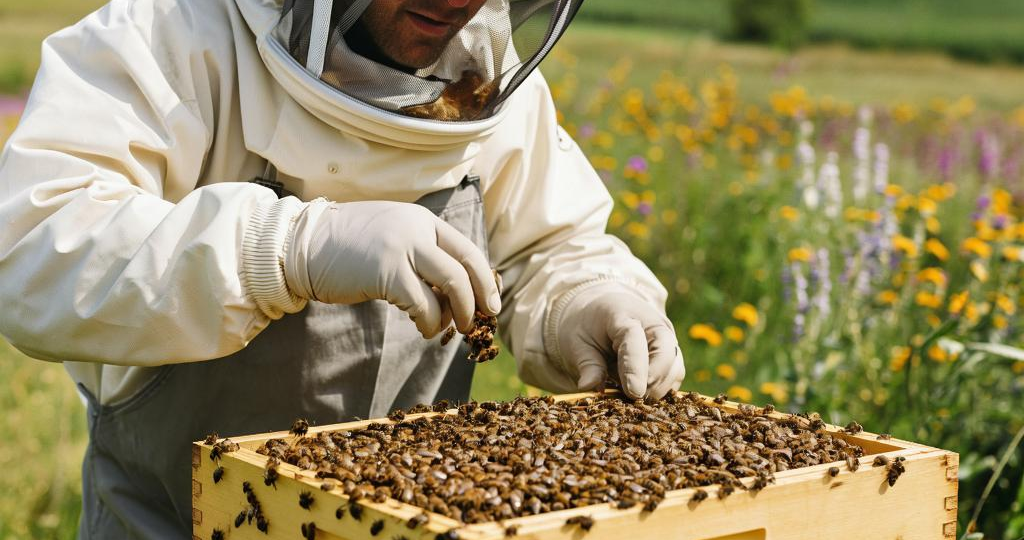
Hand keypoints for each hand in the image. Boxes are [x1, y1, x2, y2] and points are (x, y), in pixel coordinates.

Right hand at [284, 201, 499, 337]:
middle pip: (466, 268)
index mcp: (422, 220)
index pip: (468, 250)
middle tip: (477, 323)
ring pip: (452, 286)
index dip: (485, 280)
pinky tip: (422, 328)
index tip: (492, 304)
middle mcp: (417, 229)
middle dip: (478, 300)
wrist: (301, 245)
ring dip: (455, 315)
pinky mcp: (386, 272)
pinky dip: (429, 323)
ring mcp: (402, 248)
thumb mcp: (391, 238)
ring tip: (444, 328)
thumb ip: (421, 254)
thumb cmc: (346, 249)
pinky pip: (424, 305)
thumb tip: (455, 291)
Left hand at [554, 284, 684, 399]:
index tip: (635, 393)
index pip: (635, 340)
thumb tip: (588, 388)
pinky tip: (640, 394)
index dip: (636, 368)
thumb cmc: (587, 329)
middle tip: (632, 399)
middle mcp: (652, 323)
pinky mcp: (672, 354)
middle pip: (666, 353)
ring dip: (657, 388)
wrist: (600, 315)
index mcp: (623, 314)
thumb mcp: (577, 343)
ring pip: (675, 368)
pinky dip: (661, 390)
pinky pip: (674, 376)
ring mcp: (666, 338)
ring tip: (629, 393)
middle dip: (653, 382)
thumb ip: (587, 365)